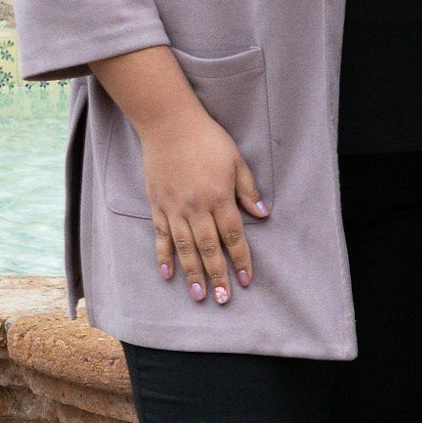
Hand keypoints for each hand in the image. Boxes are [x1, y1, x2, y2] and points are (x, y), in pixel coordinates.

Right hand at [139, 105, 267, 306]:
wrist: (169, 124)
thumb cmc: (207, 138)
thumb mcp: (236, 159)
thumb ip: (248, 189)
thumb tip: (263, 214)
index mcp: (219, 197)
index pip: (233, 236)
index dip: (240, 259)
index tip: (246, 280)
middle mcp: (196, 208)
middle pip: (209, 248)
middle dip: (217, 275)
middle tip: (222, 299)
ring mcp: (174, 208)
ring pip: (185, 248)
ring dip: (192, 274)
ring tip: (199, 295)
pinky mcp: (157, 205)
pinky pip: (161, 236)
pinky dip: (164, 256)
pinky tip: (168, 274)